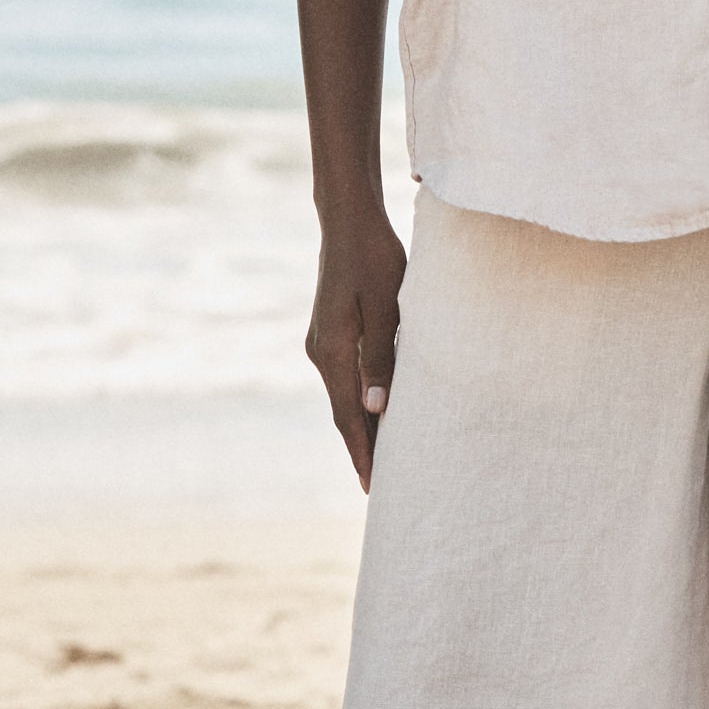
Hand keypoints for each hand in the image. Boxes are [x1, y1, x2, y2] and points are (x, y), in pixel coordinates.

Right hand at [306, 205, 406, 490]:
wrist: (348, 222)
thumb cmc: (375, 258)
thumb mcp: (387, 308)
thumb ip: (382, 358)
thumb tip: (376, 409)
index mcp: (332, 350)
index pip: (348, 415)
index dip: (362, 451)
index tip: (373, 486)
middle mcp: (321, 352)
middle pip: (343, 411)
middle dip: (361, 447)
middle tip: (381, 484)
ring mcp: (321, 342)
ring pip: (343, 396)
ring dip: (361, 425)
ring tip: (382, 456)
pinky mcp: (329, 332)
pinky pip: (344, 378)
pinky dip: (358, 400)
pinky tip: (375, 411)